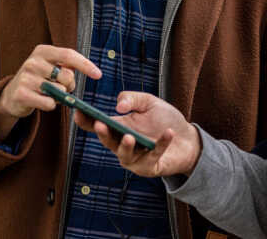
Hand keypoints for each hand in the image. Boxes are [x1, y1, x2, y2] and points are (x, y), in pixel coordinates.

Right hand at [0, 45, 101, 139]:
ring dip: (60, 96)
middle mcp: (33, 61)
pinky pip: (49, 103)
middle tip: (61, 88)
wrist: (12, 95)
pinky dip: (50, 105)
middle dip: (70, 85)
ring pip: (59, 91)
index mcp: (42, 51)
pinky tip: (42, 101)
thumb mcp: (52, 67)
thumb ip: (68, 67)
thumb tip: (92, 72)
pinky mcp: (21, 94)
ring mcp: (26, 77)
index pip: (69, 55)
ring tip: (48, 94)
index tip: (99, 75)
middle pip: (66, 75)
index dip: (86, 65)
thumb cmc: (39, 79)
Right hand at [75, 91, 201, 177]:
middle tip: (100, 124)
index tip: (78, 111)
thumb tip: (118, 105)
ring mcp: (135, 159)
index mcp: (119, 127)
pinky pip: (153, 156)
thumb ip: (133, 99)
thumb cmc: (165, 120)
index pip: (97, 125)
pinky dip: (161, 144)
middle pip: (108, 141)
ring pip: (125, 155)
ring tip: (129, 136)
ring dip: (126, 146)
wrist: (188, 139)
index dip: (86, 120)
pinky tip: (168, 132)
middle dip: (103, 134)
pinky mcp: (150, 167)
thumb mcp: (150, 102)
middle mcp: (123, 145)